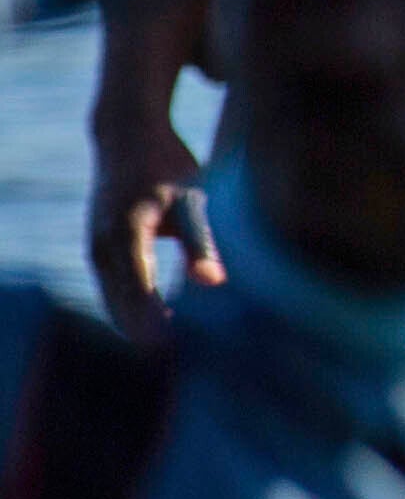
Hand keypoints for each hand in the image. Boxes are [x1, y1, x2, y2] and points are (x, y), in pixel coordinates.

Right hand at [87, 116, 213, 348]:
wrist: (127, 138)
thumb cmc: (167, 166)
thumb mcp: (191, 199)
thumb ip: (200, 243)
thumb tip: (213, 284)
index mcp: (127, 234)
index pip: (140, 293)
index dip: (157, 325)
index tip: (180, 351)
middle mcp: (104, 247)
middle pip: (122, 305)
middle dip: (149, 334)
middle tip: (184, 360)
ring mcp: (97, 250)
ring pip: (114, 302)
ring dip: (139, 326)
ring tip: (177, 350)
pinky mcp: (100, 251)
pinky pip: (113, 290)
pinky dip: (132, 310)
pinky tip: (163, 325)